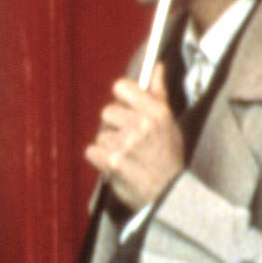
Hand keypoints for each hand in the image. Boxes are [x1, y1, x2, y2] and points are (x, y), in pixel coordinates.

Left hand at [84, 66, 185, 210]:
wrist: (168, 195)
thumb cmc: (169, 158)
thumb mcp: (170, 123)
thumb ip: (158, 93)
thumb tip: (157, 67)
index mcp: (156, 111)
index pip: (121, 86)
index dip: (121, 99)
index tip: (127, 109)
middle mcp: (141, 124)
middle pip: (107, 112)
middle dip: (114, 127)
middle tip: (129, 142)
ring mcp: (126, 143)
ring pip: (101, 135)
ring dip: (109, 147)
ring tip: (126, 158)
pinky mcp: (112, 162)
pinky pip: (91, 151)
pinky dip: (100, 160)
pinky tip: (115, 166)